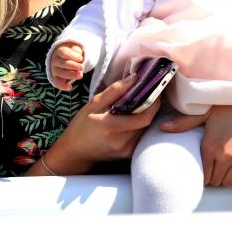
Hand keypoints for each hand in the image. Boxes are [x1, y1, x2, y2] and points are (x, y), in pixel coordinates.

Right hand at [41, 74, 160, 174]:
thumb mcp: (93, 104)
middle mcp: (121, 141)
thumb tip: (135, 78)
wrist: (75, 152)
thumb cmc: (82, 126)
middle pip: (146, 122)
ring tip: (139, 106)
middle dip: (151, 107)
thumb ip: (115, 90)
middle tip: (150, 95)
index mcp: (110, 126)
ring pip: (144, 129)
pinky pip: (140, 137)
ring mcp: (125, 150)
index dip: (154, 104)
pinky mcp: (128, 154)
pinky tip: (131, 119)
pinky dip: (139, 126)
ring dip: (145, 116)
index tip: (155, 91)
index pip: (143, 117)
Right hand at [50, 42, 84, 90]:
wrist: (65, 60)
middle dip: (74, 66)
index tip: (81, 58)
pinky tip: (70, 87)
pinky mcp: (56, 78)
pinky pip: (57, 83)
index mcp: (59, 52)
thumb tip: (79, 59)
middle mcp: (55, 61)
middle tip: (82, 67)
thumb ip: (77, 51)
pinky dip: (63, 86)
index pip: (64, 53)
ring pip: (62, 73)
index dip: (73, 56)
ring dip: (72, 75)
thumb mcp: (75, 50)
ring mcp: (55, 70)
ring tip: (80, 75)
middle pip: (64, 63)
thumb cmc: (73, 54)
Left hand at [159, 95, 231, 186]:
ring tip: (228, 166)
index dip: (205, 173)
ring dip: (227, 177)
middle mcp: (226, 156)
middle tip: (217, 167)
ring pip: (230, 183)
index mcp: (210, 146)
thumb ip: (184, 122)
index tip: (208, 166)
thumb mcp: (207, 112)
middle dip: (215, 176)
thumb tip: (162, 127)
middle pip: (216, 182)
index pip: (204, 175)